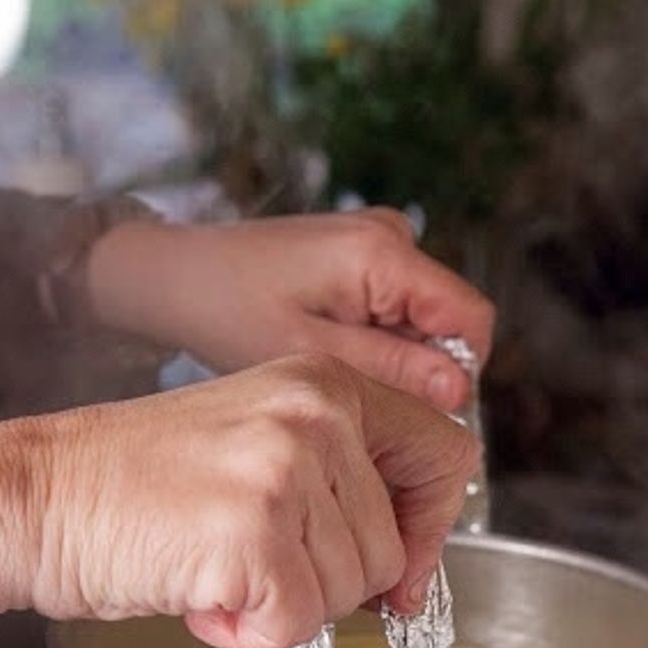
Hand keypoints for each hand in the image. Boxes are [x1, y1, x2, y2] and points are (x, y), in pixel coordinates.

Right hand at [0, 356, 478, 647]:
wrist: (37, 498)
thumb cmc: (137, 482)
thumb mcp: (258, 441)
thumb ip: (341, 479)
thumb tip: (410, 562)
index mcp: (326, 383)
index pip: (445, 452)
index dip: (429, 525)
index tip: (401, 568)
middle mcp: (317, 414)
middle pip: (391, 546)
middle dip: (330, 581)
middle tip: (255, 559)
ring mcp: (287, 470)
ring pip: (350, 590)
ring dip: (284, 605)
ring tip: (217, 565)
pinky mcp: (254, 533)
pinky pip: (298, 624)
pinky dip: (249, 633)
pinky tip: (202, 593)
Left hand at [88, 208, 494, 410]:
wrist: (177, 275)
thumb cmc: (229, 310)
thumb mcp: (314, 355)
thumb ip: (393, 370)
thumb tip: (459, 393)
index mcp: (385, 253)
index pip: (470, 321)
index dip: (456, 376)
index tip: (417, 413)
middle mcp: (392, 234)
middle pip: (449, 321)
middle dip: (420, 369)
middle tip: (360, 395)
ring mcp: (379, 239)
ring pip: (424, 320)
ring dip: (395, 357)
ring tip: (336, 370)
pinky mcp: (363, 252)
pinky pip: (398, 308)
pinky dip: (376, 339)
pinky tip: (331, 349)